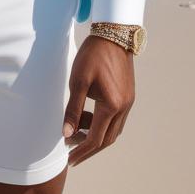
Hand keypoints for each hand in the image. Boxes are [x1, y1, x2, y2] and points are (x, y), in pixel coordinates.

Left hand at [63, 34, 135, 167]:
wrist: (113, 35)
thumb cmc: (92, 55)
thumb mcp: (78, 81)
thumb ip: (73, 109)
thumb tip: (66, 134)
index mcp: (112, 105)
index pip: (96, 138)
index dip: (81, 150)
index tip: (70, 159)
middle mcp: (124, 107)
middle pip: (107, 139)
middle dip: (89, 148)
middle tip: (72, 154)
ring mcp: (128, 102)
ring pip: (113, 130)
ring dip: (96, 136)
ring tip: (75, 133)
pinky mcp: (128, 96)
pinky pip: (116, 119)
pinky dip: (102, 124)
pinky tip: (88, 118)